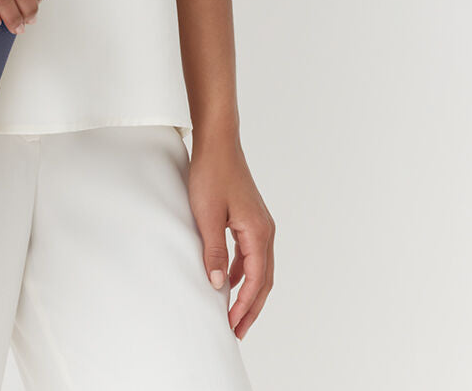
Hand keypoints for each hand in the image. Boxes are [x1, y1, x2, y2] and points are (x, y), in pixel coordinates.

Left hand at [187, 130, 274, 339]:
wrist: (218, 142)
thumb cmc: (212, 173)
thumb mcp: (207, 215)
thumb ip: (213, 251)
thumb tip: (216, 285)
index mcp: (258, 232)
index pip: (256, 280)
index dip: (245, 306)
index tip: (233, 325)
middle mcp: (265, 230)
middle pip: (264, 279)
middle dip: (251, 306)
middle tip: (237, 329)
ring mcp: (260, 223)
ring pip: (259, 267)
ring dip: (248, 291)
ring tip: (234, 312)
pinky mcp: (250, 217)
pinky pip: (251, 253)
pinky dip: (243, 271)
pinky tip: (227, 279)